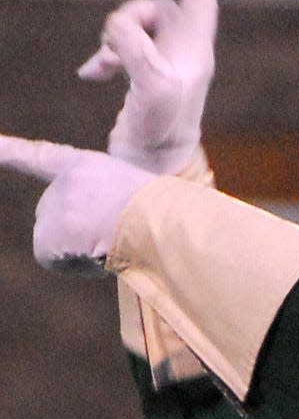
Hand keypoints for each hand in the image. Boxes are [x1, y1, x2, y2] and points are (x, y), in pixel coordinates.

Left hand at [0, 134, 153, 273]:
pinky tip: (99, 255)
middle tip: (112, 235)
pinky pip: (54, 260)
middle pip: (56, 219)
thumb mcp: (138, 199)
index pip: (42, 158)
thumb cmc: (162, 216)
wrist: (152, 218)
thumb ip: (107, 209)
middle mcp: (63, 180)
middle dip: (76, 234)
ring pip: (56, 242)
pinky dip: (74, 266)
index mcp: (86, 166)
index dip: (10, 152)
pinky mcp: (48, 231)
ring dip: (80, 251)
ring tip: (111, 243)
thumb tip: (97, 244)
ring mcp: (54, 205)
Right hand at [78, 0, 217, 174]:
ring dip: (113, 41)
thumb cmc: (159, 129)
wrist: (150, 166)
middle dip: (128, 19)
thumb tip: (116, 27)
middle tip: (113, 47)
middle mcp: (184, 54)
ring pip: (135, 29)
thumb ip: (135, 49)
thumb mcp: (152, 86)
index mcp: (195, 50)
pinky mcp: (145, 79)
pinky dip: (104, 57)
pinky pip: (122, 50)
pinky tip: (91, 74)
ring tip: (103, 67)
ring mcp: (165, 66)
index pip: (199, 0)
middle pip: (155, 9)